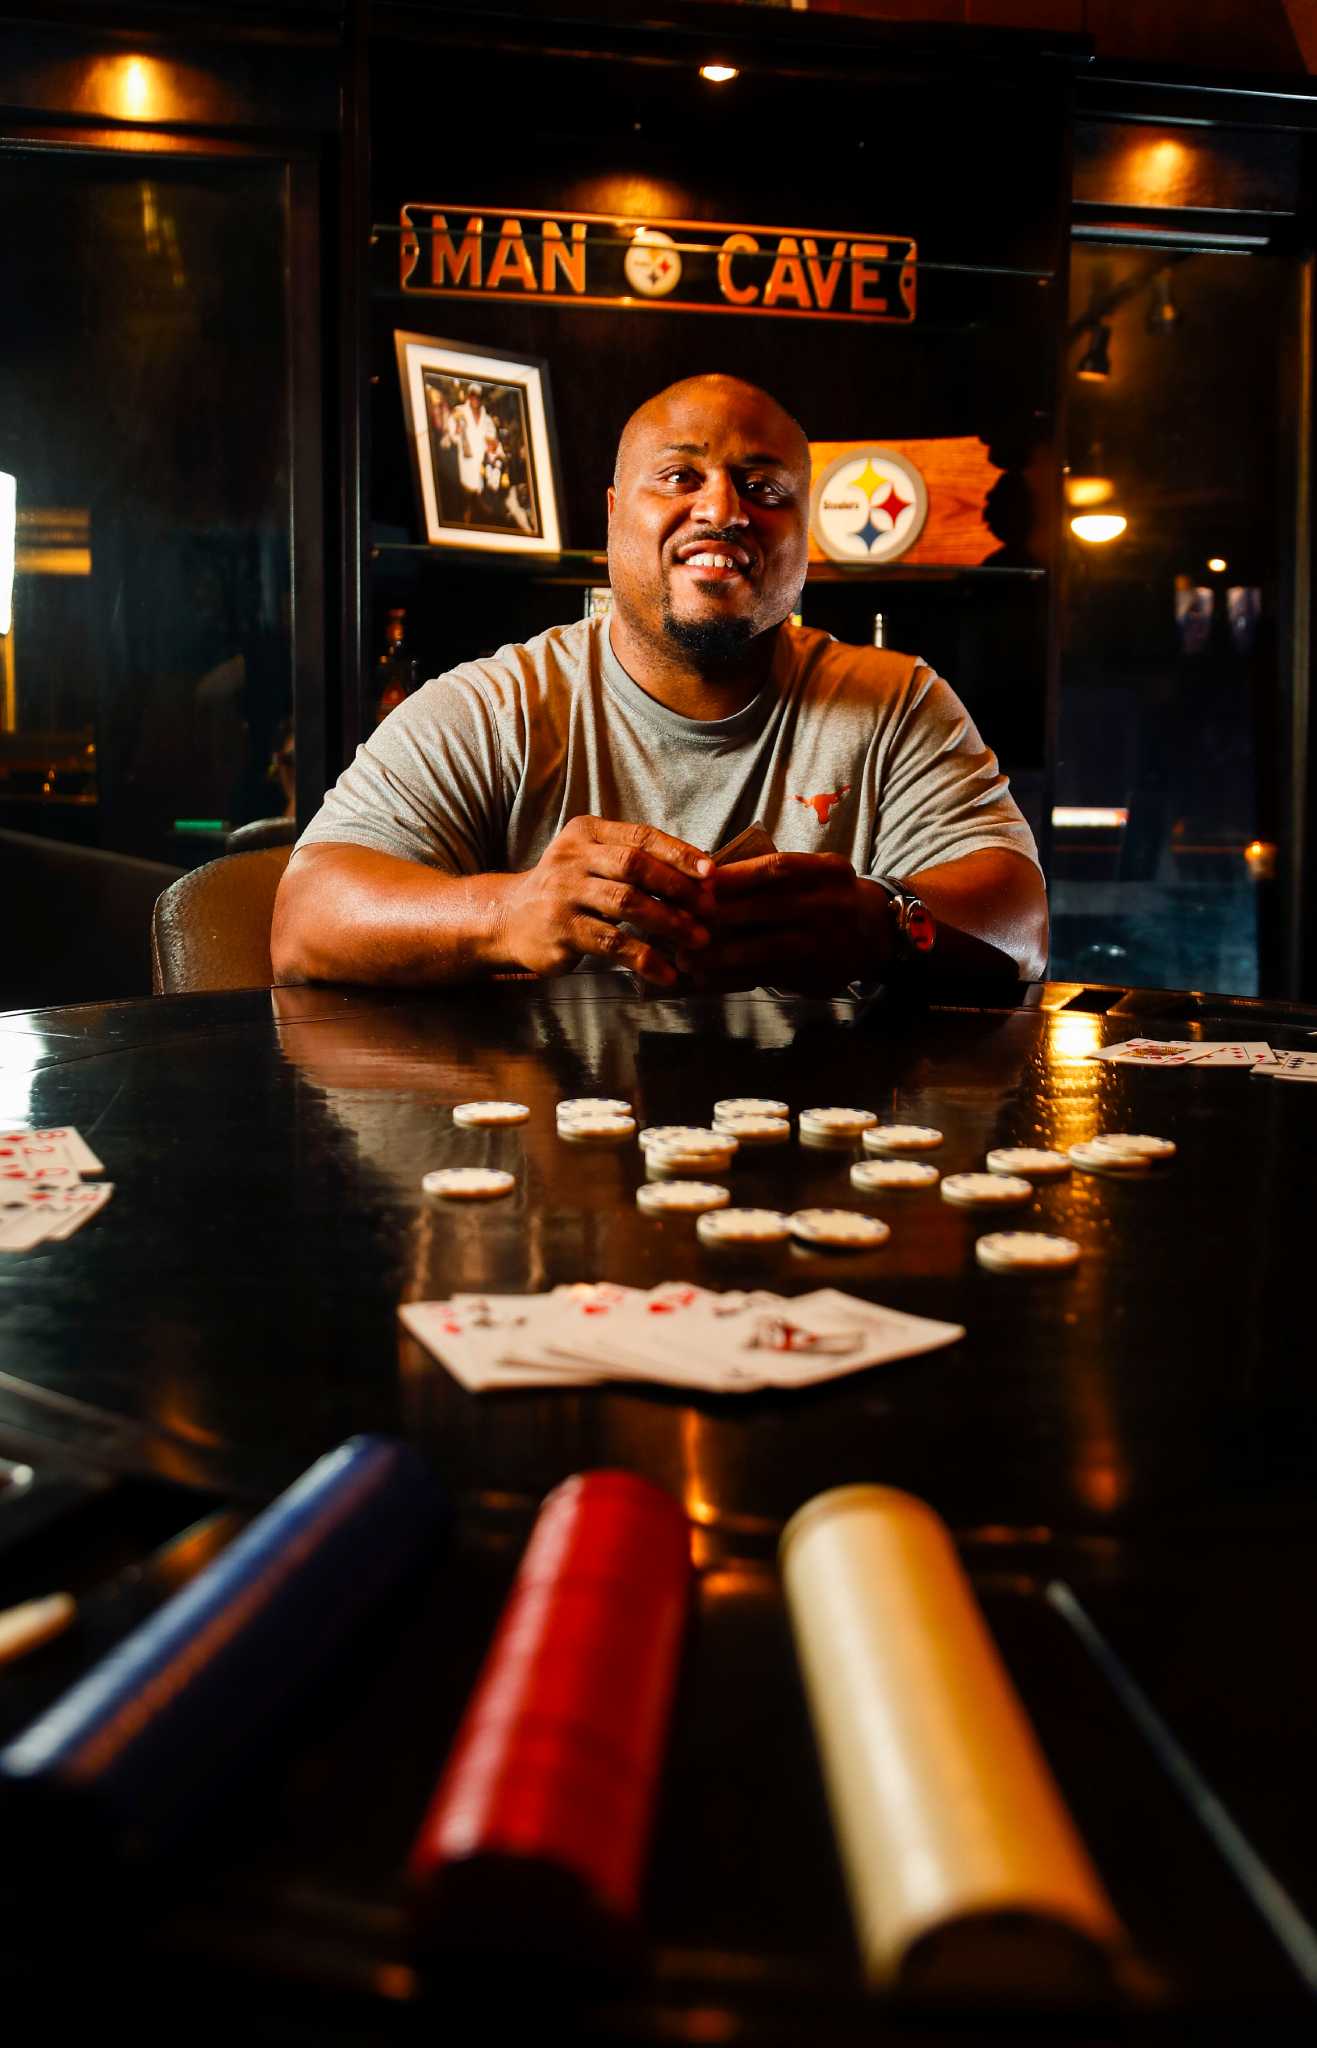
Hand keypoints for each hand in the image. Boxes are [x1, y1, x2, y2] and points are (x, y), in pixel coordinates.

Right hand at [500, 816, 714, 983]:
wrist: (508, 918)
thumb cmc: (566, 890)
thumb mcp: (590, 861)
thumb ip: (633, 860)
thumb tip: (700, 875)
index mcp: (586, 833)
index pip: (641, 836)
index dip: (679, 852)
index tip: (712, 872)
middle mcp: (572, 859)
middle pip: (635, 865)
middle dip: (678, 887)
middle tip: (710, 909)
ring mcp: (564, 894)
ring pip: (627, 903)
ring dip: (669, 922)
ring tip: (698, 940)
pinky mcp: (562, 931)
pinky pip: (612, 944)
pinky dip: (645, 959)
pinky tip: (667, 973)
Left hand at [679, 854, 889, 993]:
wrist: (880, 933)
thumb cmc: (832, 895)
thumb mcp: (818, 872)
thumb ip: (777, 876)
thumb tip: (711, 880)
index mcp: (829, 872)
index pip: (778, 867)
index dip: (737, 874)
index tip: (701, 880)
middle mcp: (832, 905)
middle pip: (769, 908)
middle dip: (722, 914)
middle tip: (682, 917)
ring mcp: (827, 944)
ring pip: (767, 949)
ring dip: (723, 954)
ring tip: (687, 957)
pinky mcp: (819, 976)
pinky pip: (769, 977)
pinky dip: (734, 977)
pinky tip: (706, 978)